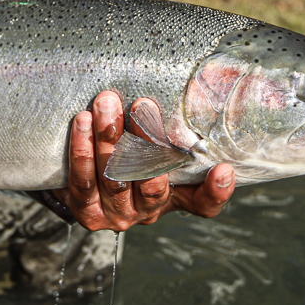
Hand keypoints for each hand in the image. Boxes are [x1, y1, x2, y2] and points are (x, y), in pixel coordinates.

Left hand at [51, 90, 234, 231]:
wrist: (81, 179)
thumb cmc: (129, 153)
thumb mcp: (156, 147)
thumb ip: (172, 131)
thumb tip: (194, 89)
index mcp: (175, 198)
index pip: (203, 203)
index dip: (216, 191)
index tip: (223, 169)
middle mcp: (148, 211)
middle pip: (152, 184)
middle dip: (147, 141)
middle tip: (143, 104)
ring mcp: (117, 214)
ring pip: (115, 178)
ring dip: (109, 138)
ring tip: (107, 103)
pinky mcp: (86, 212)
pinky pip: (83, 180)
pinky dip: (83, 149)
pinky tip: (82, 121)